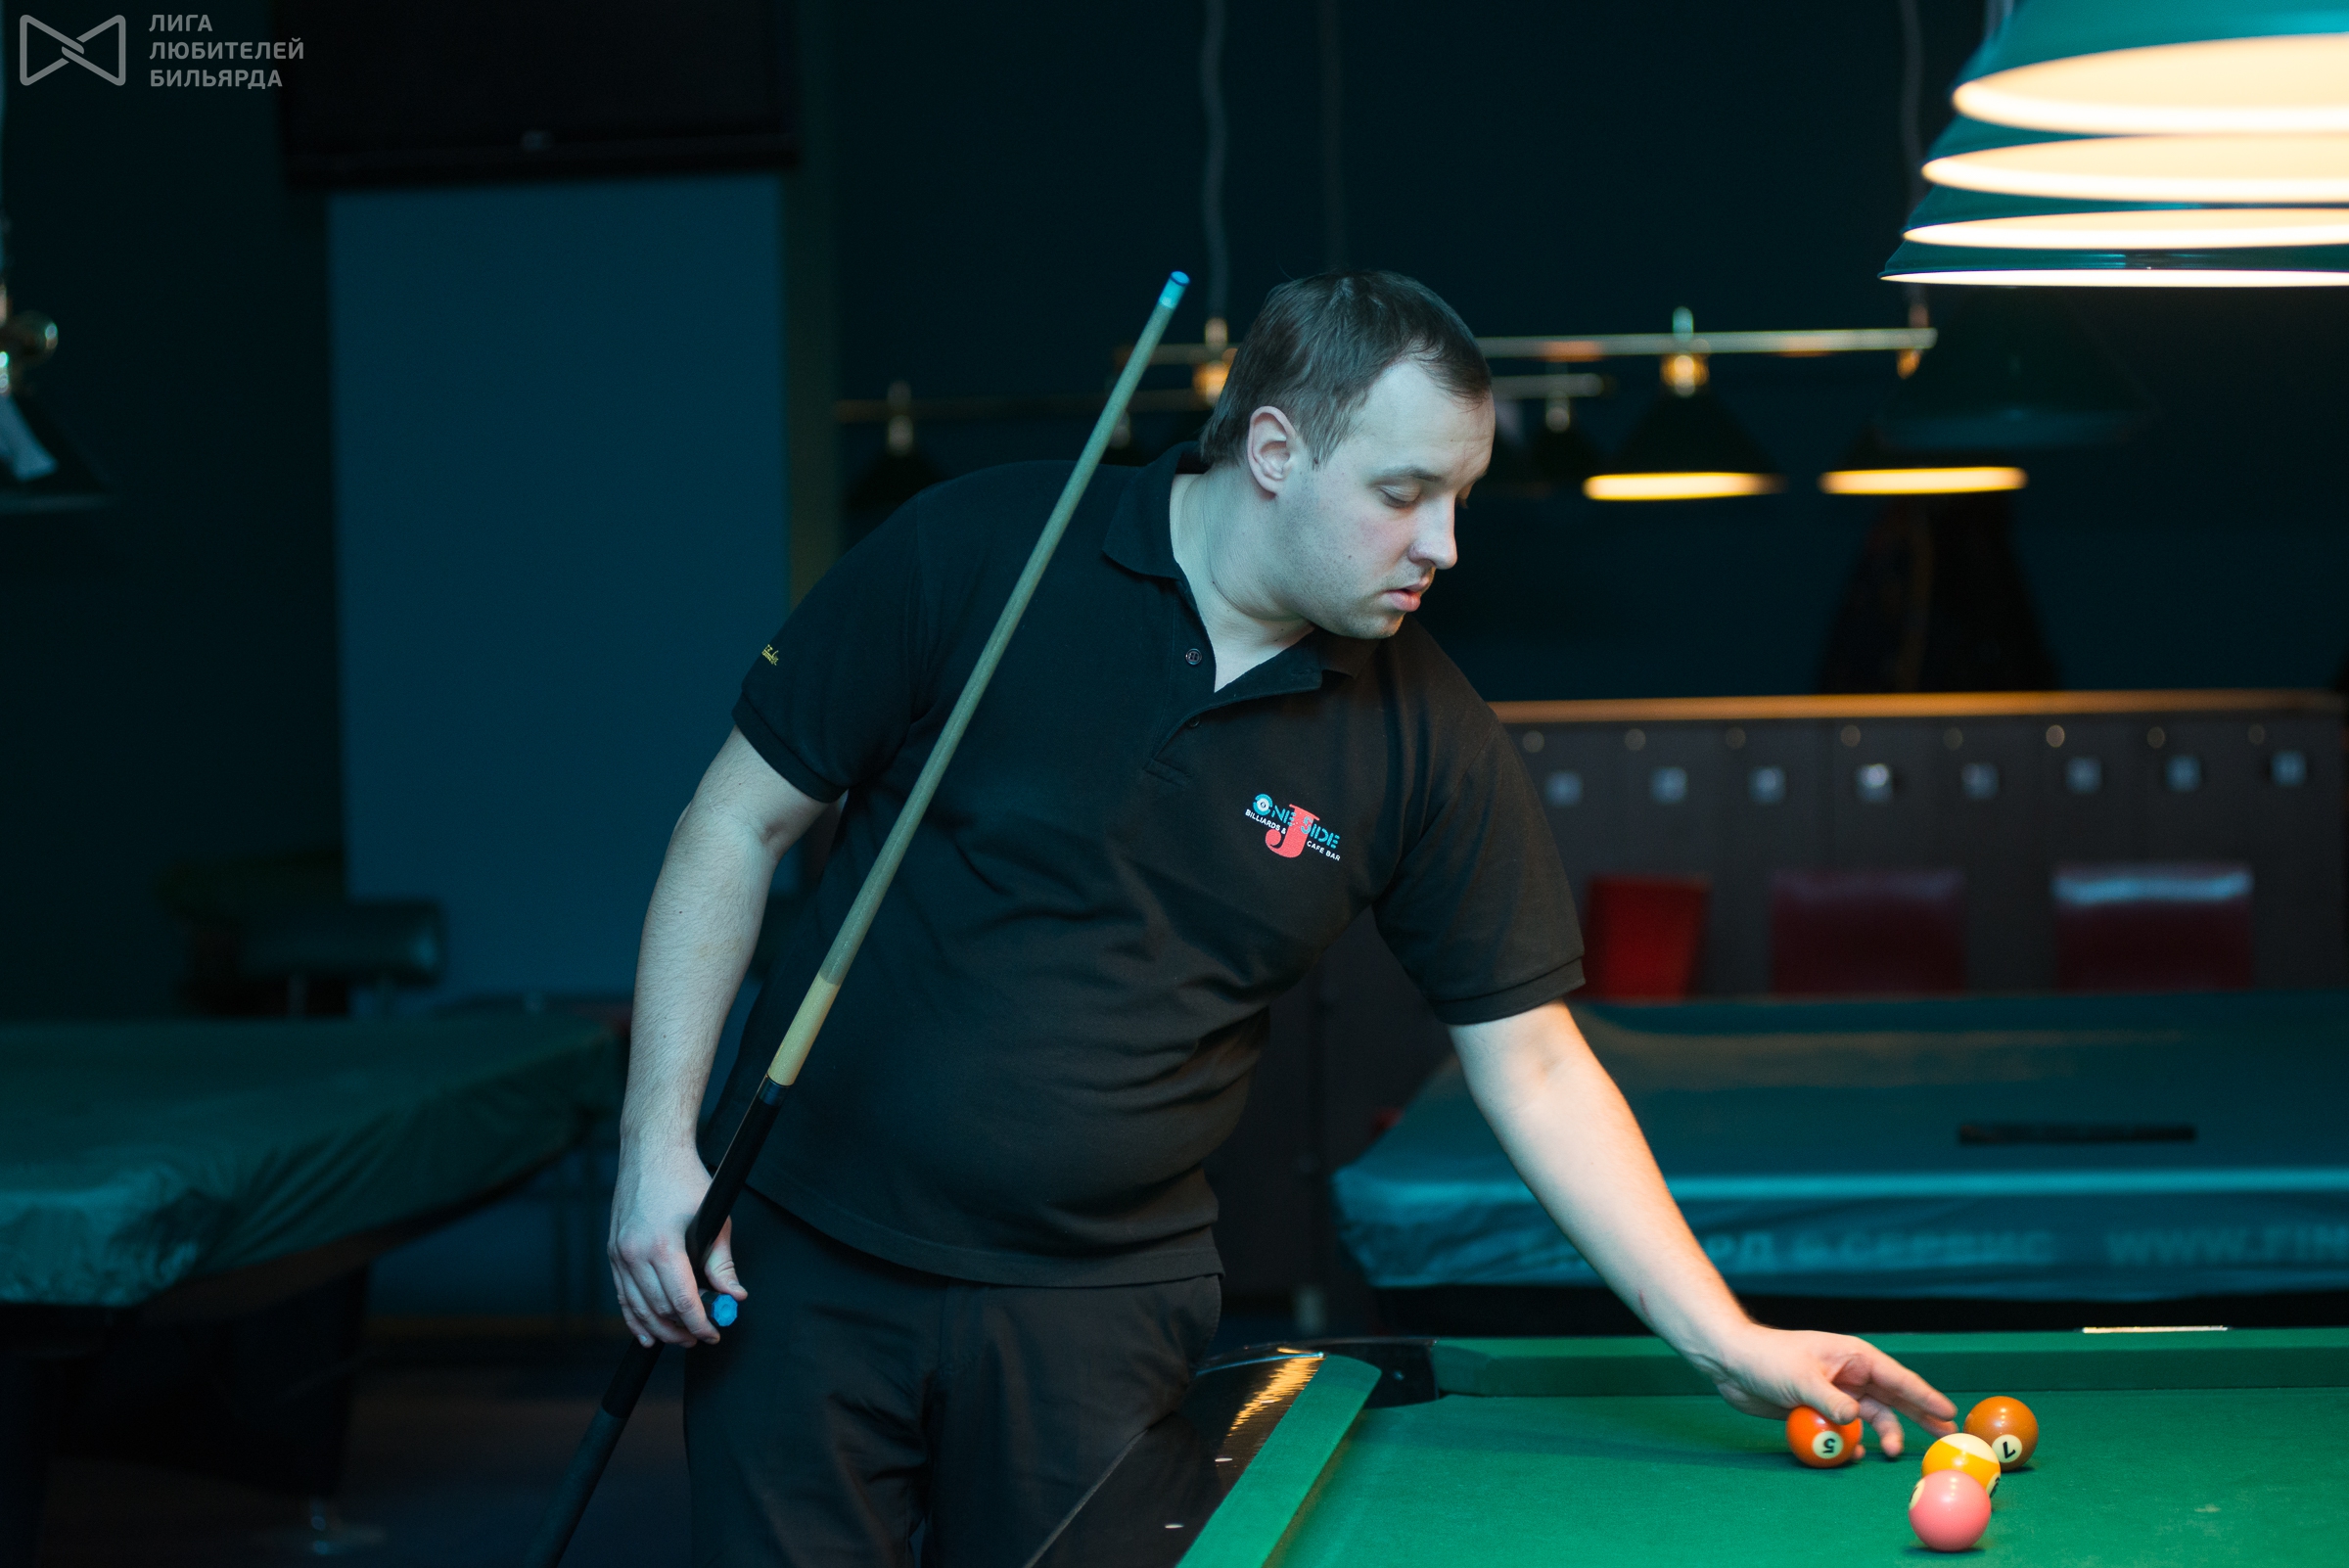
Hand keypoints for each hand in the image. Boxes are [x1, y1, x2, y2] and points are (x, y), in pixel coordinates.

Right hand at [607, 1139, 745, 1346]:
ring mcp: (619, 1254)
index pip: (683, 1302)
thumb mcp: (714, 1220)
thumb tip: (734, 1296)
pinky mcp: (613, 1251)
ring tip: (680, 1337)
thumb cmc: (684, 1179)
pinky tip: (646, 1332)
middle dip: (681, 1330)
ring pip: (638, 1308)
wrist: (651, 1151)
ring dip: (659, 1329)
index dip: (700, 1324)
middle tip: (701, 1336)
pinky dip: (634, 1317)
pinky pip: (622, 1294)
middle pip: (659, 1310)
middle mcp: (635, 1254)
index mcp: (663, 1247)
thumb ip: (722, 1263)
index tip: (713, 1333)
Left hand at [1693, 1325, 1956, 1458]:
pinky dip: (1852, 1443)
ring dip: (1882, 1435)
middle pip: (1894, 1399)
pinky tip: (1855, 1456)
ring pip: (1871, 1417)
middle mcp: (1850, 1374)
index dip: (1925, 1397)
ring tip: (1889, 1453)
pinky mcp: (1820, 1410)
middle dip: (1919, 1417)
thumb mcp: (1801, 1379)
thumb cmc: (1767, 1359)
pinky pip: (1846, 1431)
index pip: (1898, 1378)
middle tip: (1945, 1437)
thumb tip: (1856, 1421)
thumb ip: (1830, 1402)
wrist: (1731, 1363)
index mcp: (1852, 1356)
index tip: (1949, 1414)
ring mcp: (1836, 1393)